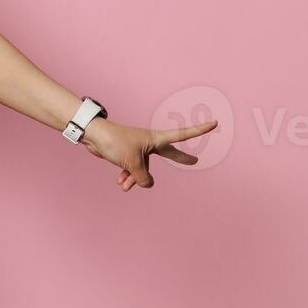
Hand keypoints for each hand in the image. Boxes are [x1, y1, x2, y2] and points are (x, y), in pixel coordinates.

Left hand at [79, 116, 218, 191]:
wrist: (93, 136)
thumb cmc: (115, 142)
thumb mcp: (133, 163)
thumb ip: (143, 177)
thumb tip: (147, 184)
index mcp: (156, 138)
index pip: (182, 135)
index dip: (199, 131)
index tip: (214, 123)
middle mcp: (149, 144)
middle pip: (168, 154)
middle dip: (179, 158)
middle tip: (193, 161)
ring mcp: (138, 150)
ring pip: (144, 170)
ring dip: (135, 179)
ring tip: (123, 183)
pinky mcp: (127, 156)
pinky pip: (132, 171)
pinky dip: (127, 178)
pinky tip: (120, 183)